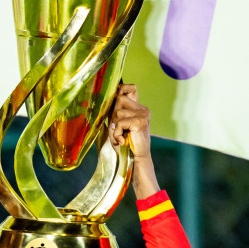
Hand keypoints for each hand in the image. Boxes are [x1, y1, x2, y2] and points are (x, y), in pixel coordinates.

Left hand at [110, 83, 159, 199]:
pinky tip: (122, 141)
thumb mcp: (118, 125)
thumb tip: (105, 98)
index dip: (122, 89)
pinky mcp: (141, 121)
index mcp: (138, 108)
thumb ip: (115, 113)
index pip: (131, 88)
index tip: (116, 96)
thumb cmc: (125, 144)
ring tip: (120, 137)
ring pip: (117, 112)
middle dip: (113, 115)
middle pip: (119, 100)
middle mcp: (143, 109)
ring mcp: (143, 114)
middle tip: (118, 129)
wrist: (135, 160)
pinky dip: (117, 133)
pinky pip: (119, 122)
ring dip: (114, 127)